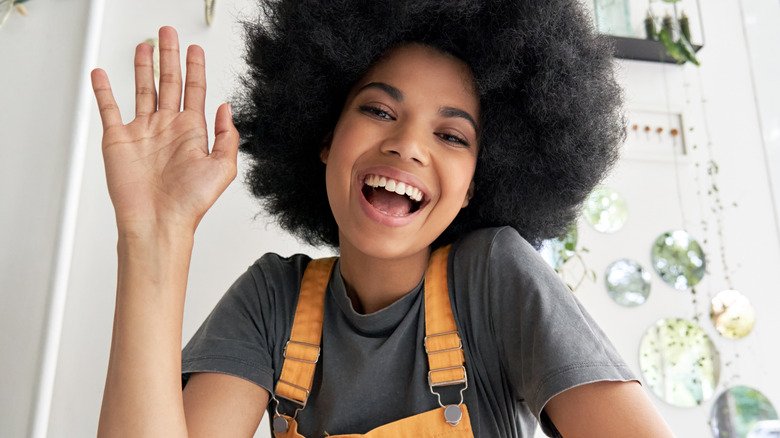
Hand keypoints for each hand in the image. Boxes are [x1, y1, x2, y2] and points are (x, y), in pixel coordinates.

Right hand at [91, 26, 237, 234]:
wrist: (158, 221)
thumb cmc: (189, 202)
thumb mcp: (223, 168)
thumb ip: (227, 136)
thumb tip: (225, 107)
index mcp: (192, 132)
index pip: (195, 90)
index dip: (196, 67)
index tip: (195, 49)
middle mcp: (167, 128)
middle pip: (170, 81)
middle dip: (170, 56)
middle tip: (168, 34)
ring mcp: (143, 132)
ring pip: (143, 89)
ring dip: (143, 67)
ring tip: (145, 46)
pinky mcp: (118, 139)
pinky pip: (109, 109)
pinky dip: (103, 91)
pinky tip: (102, 74)